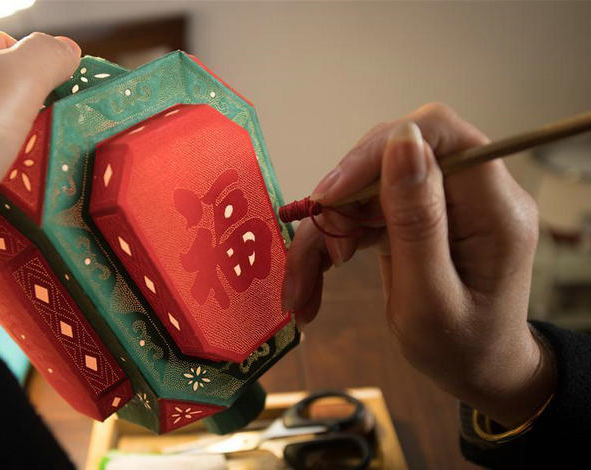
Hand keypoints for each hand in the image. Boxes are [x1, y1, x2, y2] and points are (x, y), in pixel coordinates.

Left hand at [0, 28, 80, 292]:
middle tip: (48, 134)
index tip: (56, 97)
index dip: (34, 69)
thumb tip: (67, 52)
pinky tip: (12, 188)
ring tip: (34, 165)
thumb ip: (47, 56)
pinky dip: (3, 180)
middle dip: (30, 116)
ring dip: (20, 153)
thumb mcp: (14, 80)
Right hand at [283, 103, 555, 427]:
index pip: (438, 134)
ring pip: (366, 189)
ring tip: (303, 288)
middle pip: (390, 158)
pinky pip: (363, 212)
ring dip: (326, 234)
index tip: (329, 195)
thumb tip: (403, 139)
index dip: (378, 150)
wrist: (477, 372)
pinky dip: (331, 246)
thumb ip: (418, 221)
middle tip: (321, 256)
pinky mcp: (417, 216)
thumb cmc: (462, 349)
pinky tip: (312, 283)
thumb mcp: (432, 300)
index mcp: (493, 207)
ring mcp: (441, 203)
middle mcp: (470, 192)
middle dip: (342, 204)